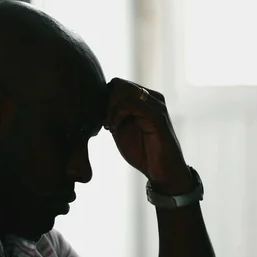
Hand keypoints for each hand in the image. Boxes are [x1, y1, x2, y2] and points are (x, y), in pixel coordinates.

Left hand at [104, 78, 193, 194]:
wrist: (161, 172)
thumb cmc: (142, 152)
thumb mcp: (120, 129)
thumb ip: (111, 115)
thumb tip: (94, 104)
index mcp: (143, 99)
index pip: (117, 84)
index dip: (103, 99)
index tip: (99, 118)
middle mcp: (151, 98)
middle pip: (119, 84)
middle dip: (105, 102)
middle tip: (103, 122)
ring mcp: (156, 105)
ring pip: (125, 90)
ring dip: (110, 108)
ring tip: (108, 126)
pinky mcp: (158, 117)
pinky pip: (132, 104)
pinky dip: (117, 114)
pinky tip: (114, 128)